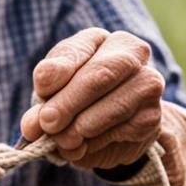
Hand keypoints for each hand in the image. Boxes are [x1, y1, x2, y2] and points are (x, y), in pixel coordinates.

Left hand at [20, 27, 165, 173]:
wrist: (109, 126)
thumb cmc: (74, 98)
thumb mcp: (52, 91)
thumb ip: (43, 102)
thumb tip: (32, 124)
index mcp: (97, 39)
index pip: (75, 50)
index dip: (57, 71)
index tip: (41, 88)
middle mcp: (129, 53)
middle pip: (100, 75)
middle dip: (69, 103)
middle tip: (47, 123)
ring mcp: (147, 84)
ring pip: (113, 107)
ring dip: (81, 128)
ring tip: (61, 140)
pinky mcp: (152, 116)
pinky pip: (122, 131)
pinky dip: (95, 143)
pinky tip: (82, 146)